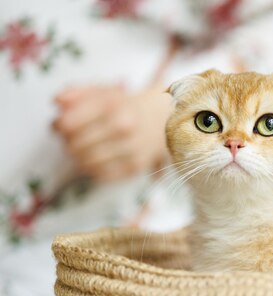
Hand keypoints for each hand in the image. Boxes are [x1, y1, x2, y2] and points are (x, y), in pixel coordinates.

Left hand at [53, 84, 171, 181]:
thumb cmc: (126, 105)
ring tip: (80, 150)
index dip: (58, 126)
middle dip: (67, 142)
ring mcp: (131, 148)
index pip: (68, 124)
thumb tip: (56, 102)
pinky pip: (102, 175)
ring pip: (86, 162)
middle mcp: (122, 127)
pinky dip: (92, 170)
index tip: (60, 126)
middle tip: (70, 139)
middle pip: (75, 145)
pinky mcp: (136, 166)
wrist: (163, 119)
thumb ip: (76, 92)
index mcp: (111, 105)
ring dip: (77, 158)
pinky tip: (94, 161)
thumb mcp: (103, 90)